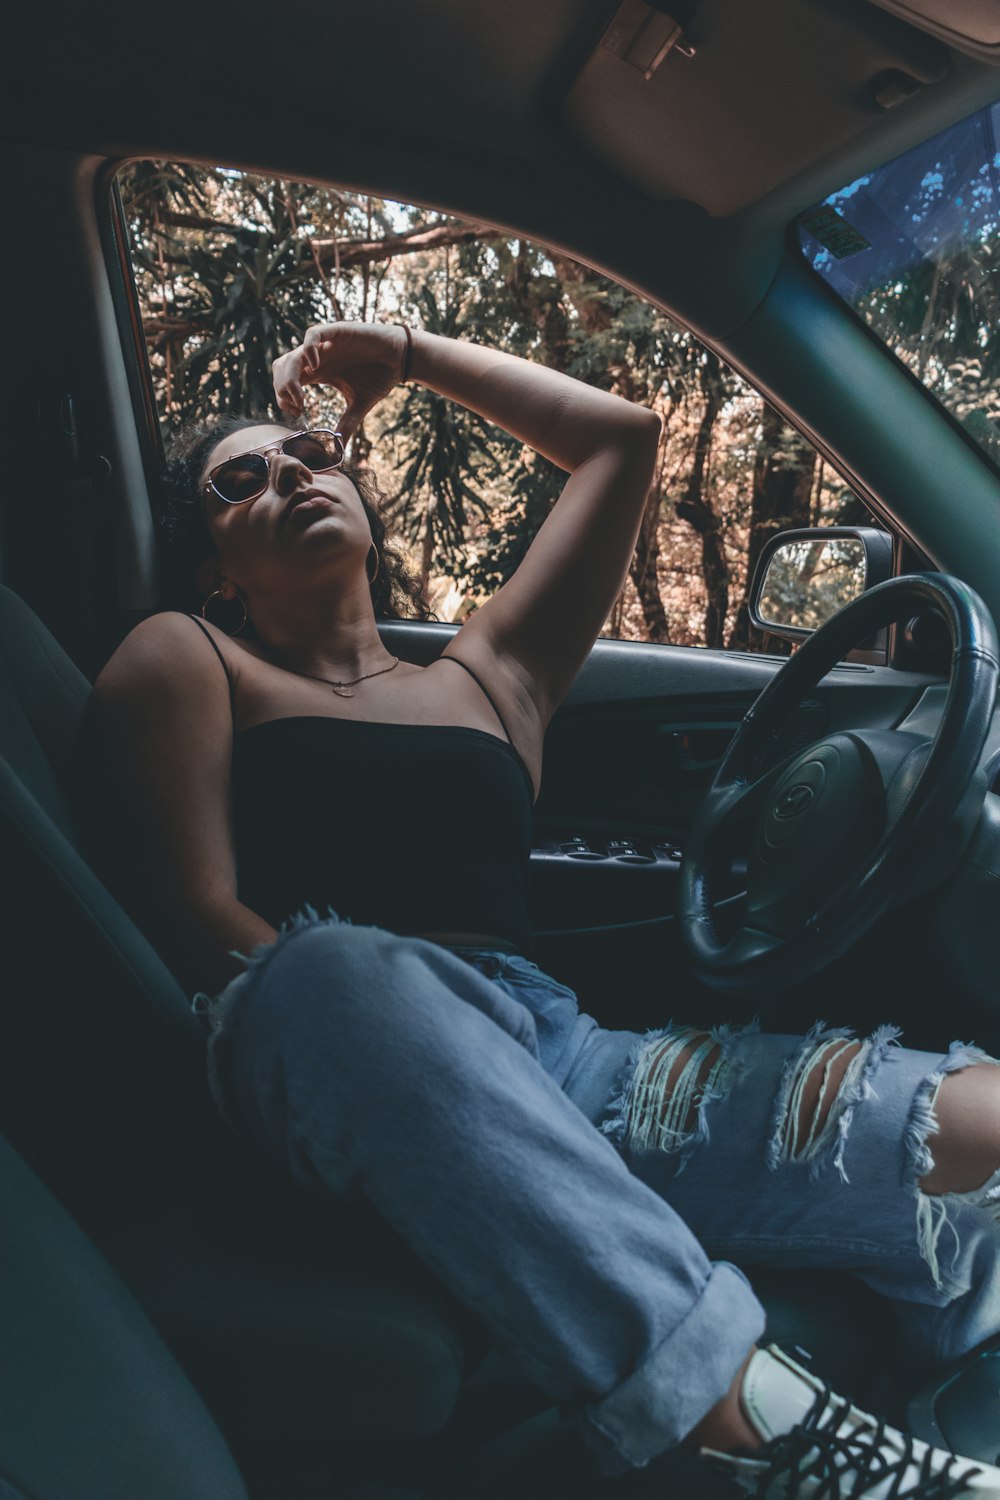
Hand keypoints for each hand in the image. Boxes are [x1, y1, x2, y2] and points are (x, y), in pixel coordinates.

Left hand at [272, 322, 408, 441]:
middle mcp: (317, 358)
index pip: (287, 382)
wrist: (400, 358)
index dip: (285, 397)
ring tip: (299, 394)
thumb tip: (339, 446)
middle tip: (296, 404)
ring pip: (292, 355)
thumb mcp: (360, 405)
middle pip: (283, 367)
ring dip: (290, 376)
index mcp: (317, 373)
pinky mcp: (336, 331)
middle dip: (282, 387)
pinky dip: (308, 350)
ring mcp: (324, 344)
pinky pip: (312, 335)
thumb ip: (347, 423)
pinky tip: (315, 368)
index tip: (298, 411)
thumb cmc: (379, 377)